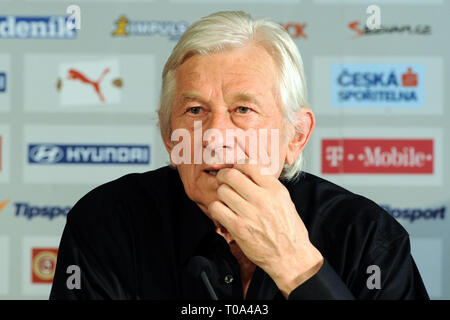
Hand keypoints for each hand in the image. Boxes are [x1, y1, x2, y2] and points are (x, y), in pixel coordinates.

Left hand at [208, 164, 323, 297]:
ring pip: (222, 191)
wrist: (291, 257)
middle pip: (232, 175)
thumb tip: (249, 172)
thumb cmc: (289, 230)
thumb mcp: (285, 201)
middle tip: (224, 180)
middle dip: (224, 175)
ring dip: (221, 193)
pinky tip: (223, 211)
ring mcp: (249, 214)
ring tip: (226, 198)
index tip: (236, 169)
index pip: (250, 165)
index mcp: (275, 190)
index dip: (238, 165)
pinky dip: (216, 208)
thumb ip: (268, 186)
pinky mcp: (238, 228)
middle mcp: (262, 199)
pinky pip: (217, 209)